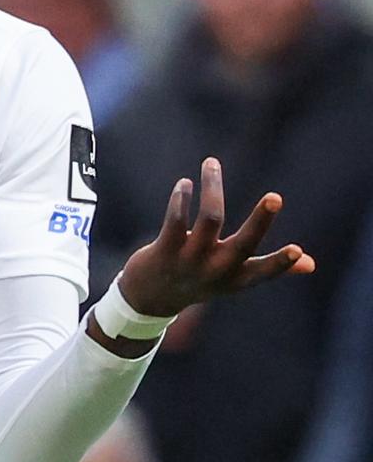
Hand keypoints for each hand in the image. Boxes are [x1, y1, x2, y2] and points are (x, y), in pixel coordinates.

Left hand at [116, 157, 313, 317]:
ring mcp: (189, 260)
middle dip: (260, 221)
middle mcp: (215, 270)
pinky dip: (182, 198)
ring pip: (209, 219)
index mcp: (236, 278)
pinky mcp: (164, 250)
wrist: (149, 299)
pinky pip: (176, 220)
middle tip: (276, 197)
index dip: (281, 264)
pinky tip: (185, 183)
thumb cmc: (200, 282)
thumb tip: (311, 264)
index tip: (299, 251)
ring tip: (211, 162)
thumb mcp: (234, 280)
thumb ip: (269, 268)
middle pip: (243, 244)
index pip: (263, 272)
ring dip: (212, 187)